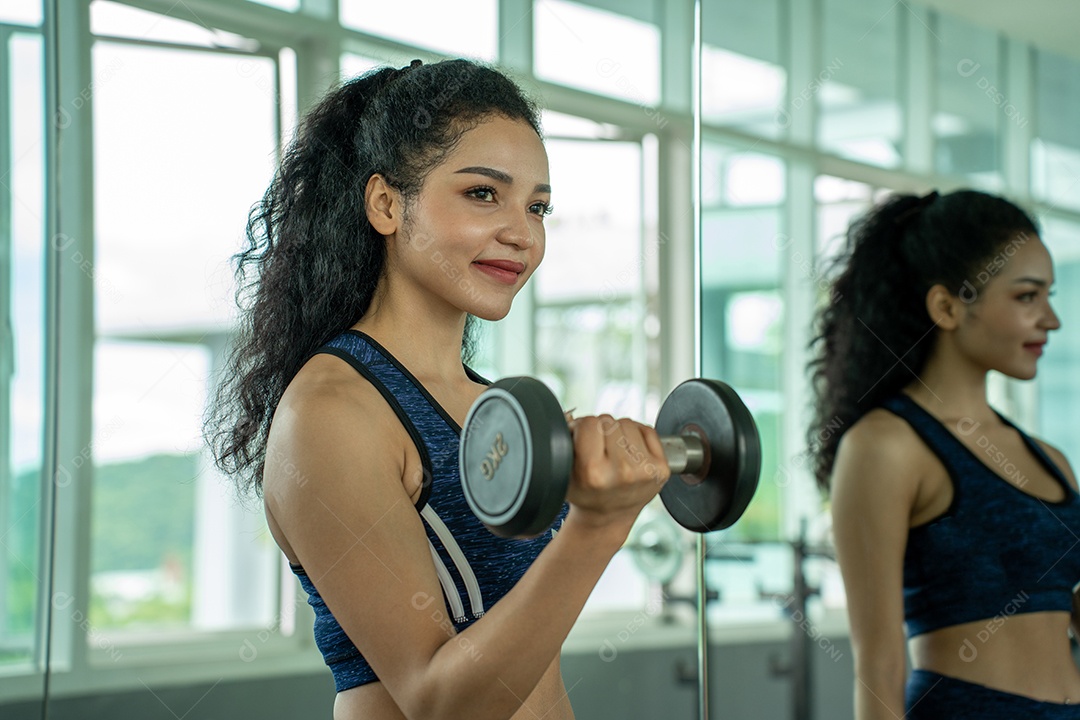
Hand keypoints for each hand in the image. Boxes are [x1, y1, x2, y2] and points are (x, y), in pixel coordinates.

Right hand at [564, 415, 670, 532]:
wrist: (609, 517)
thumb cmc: (586, 493)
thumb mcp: (564, 473)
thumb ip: (567, 444)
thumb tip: (576, 420)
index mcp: (593, 472)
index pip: (588, 423)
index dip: (582, 428)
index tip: (582, 440)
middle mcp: (622, 471)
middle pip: (608, 420)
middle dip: (600, 430)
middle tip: (599, 449)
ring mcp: (644, 469)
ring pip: (627, 423)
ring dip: (619, 432)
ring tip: (614, 452)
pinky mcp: (661, 468)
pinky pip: (647, 430)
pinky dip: (637, 436)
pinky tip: (629, 453)